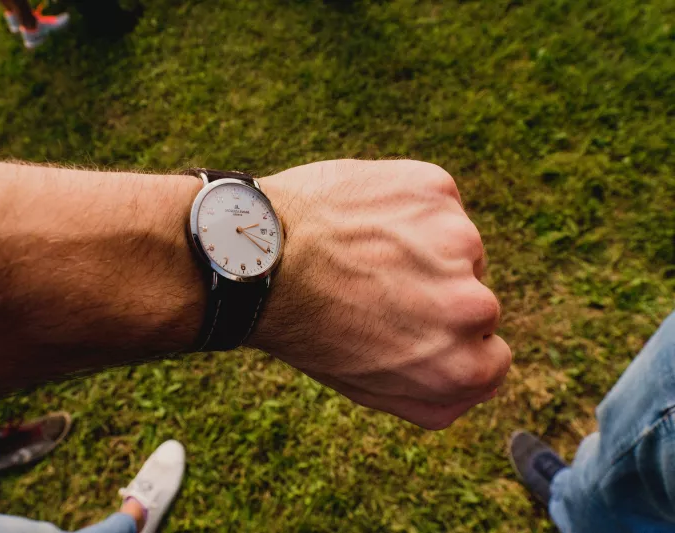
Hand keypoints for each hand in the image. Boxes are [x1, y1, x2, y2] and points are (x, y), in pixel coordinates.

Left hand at [252, 160, 510, 429]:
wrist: (257, 259)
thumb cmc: (306, 329)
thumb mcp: (369, 388)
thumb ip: (432, 396)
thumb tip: (471, 384)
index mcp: (463, 366)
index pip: (491, 357)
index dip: (447, 341)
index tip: (412, 327)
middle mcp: (474, 307)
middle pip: (475, 301)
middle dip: (434, 295)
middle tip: (375, 287)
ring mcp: (459, 242)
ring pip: (455, 248)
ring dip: (421, 248)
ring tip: (360, 252)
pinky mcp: (436, 190)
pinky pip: (434, 203)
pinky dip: (405, 207)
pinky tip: (360, 219)